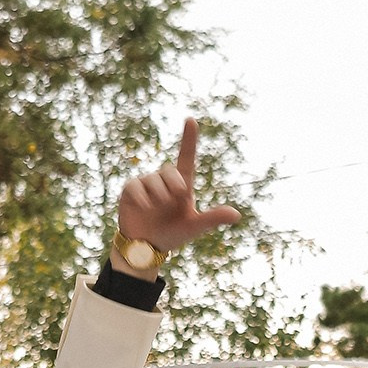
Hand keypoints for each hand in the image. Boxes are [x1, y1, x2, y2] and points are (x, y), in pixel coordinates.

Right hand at [115, 117, 242, 267]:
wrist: (146, 247)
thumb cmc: (173, 234)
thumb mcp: (194, 227)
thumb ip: (213, 219)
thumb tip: (237, 216)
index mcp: (182, 185)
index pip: (187, 157)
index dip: (189, 139)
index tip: (191, 120)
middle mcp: (164, 181)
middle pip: (170, 170)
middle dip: (174, 183)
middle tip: (176, 197)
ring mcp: (147, 184)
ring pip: (153, 179)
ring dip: (158, 194)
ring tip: (157, 208)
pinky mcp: (130, 191)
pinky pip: (135, 185)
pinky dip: (142, 197)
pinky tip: (145, 207)